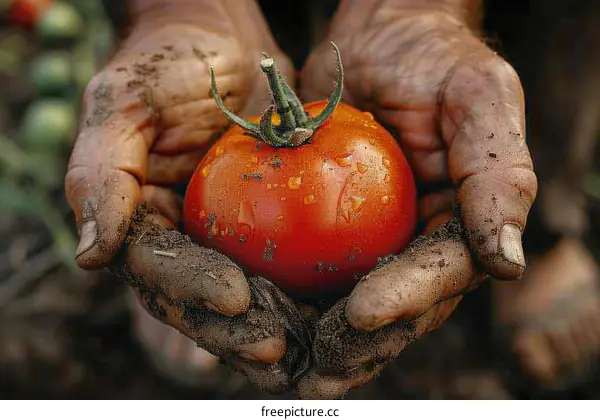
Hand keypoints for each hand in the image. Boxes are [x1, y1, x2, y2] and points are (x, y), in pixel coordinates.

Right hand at [64, 2, 308, 392]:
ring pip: (246, 301)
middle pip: (200, 304)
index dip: (191, 290)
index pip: (158, 271)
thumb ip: (101, 175)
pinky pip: (288, 268)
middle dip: (236, 332)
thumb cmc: (170, 63)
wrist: (225, 41)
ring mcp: (224, 242)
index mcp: (138, 226)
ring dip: (275, 330)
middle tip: (279, 348)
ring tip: (310, 348)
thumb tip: (91, 257)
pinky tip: (337, 309)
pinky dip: (308, 294)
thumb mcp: (124, 103)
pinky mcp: (268, 232)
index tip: (237, 296)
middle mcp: (179, 244)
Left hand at [297, 6, 536, 397]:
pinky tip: (248, 317)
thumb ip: (498, 178)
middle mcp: (414, 249)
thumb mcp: (480, 99)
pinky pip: (302, 272)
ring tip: (277, 366)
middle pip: (390, 313)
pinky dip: (279, 298)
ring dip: (311, 344)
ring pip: (342, 309)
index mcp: (459, 231)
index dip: (404, 300)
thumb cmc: (436, 63)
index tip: (359, 314)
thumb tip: (506, 264)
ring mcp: (367, 246)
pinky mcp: (323, 235)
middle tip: (315, 376)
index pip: (437, 277)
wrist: (382, 40)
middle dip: (354, 349)